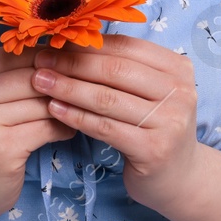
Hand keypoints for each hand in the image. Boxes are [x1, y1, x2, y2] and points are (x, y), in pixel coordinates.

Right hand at [0, 44, 76, 220]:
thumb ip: (14, 77)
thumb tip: (65, 53)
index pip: (17, 54)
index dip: (50, 57)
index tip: (74, 64)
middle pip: (32, 75)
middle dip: (63, 81)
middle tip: (89, 86)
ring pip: (42, 101)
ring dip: (68, 105)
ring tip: (81, 109)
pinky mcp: (0, 148)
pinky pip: (47, 127)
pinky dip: (64, 127)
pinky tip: (69, 130)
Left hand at [29, 33, 202, 213]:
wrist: (180, 178)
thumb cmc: (155, 127)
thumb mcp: (149, 92)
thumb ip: (122, 68)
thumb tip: (72, 42)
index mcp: (178, 68)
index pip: (126, 47)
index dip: (88, 44)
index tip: (55, 42)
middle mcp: (180, 92)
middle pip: (115, 70)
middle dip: (73, 64)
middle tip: (41, 61)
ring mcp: (169, 122)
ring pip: (106, 98)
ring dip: (68, 88)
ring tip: (40, 83)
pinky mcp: (153, 149)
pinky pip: (104, 127)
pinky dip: (76, 116)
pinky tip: (54, 109)